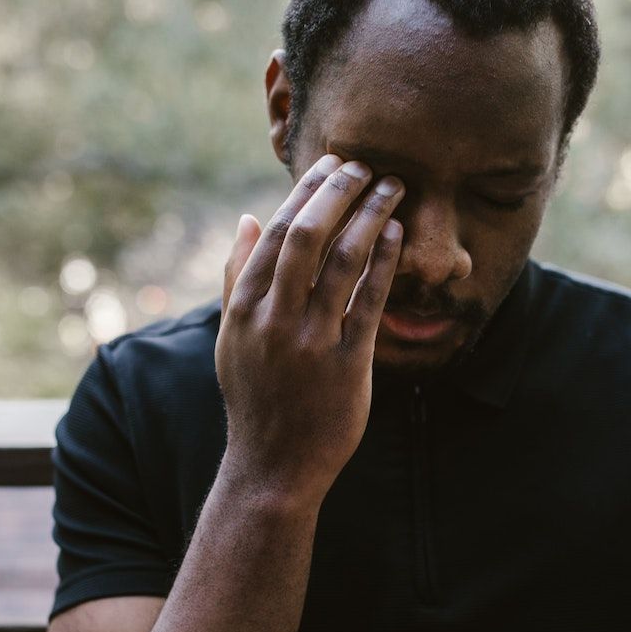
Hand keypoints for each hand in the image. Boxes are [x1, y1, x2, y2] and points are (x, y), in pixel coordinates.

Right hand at [216, 154, 405, 500]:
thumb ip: (237, 276)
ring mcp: (311, 343)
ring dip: (371, 217)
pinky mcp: (347, 367)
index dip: (306, 192)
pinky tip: (399, 234)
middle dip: (339, 192)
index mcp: (244, 308)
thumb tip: (248, 218)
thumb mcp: (231, 337)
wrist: (272, 466)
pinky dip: (385, 262)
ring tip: (393, 189)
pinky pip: (370, 302)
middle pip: (307, 236)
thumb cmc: (255, 396)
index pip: (276, 232)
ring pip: (343, 262)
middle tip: (366, 164)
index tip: (332, 164)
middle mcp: (274, 320)